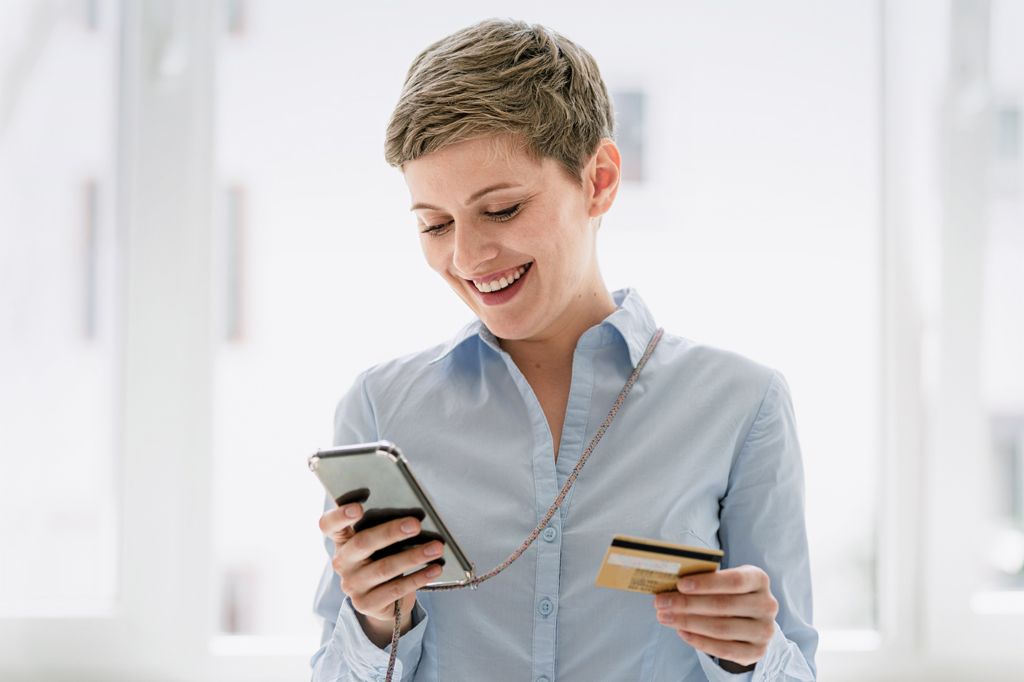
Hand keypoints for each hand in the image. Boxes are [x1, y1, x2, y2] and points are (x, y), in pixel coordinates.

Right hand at [318, 502, 443, 645]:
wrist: (384, 600)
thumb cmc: (384, 558)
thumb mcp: (380, 544)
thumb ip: (384, 529)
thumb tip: (414, 516)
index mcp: (342, 540)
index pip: (329, 525)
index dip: (340, 515)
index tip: (358, 507)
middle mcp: (342, 562)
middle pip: (362, 543)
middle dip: (391, 532)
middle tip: (415, 524)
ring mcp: (351, 584)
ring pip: (383, 568)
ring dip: (413, 556)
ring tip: (436, 548)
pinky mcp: (366, 603)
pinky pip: (395, 590)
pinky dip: (418, 577)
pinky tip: (434, 569)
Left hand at [653, 565, 778, 667]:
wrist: (751, 620)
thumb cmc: (730, 593)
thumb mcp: (723, 581)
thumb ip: (704, 580)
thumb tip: (671, 584)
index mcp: (759, 579)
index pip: (733, 581)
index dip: (705, 583)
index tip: (679, 584)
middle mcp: (767, 604)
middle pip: (723, 605)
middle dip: (687, 604)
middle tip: (661, 603)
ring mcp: (764, 630)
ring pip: (721, 628)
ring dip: (688, 623)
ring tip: (665, 617)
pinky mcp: (757, 651)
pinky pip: (724, 649)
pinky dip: (699, 641)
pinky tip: (681, 632)